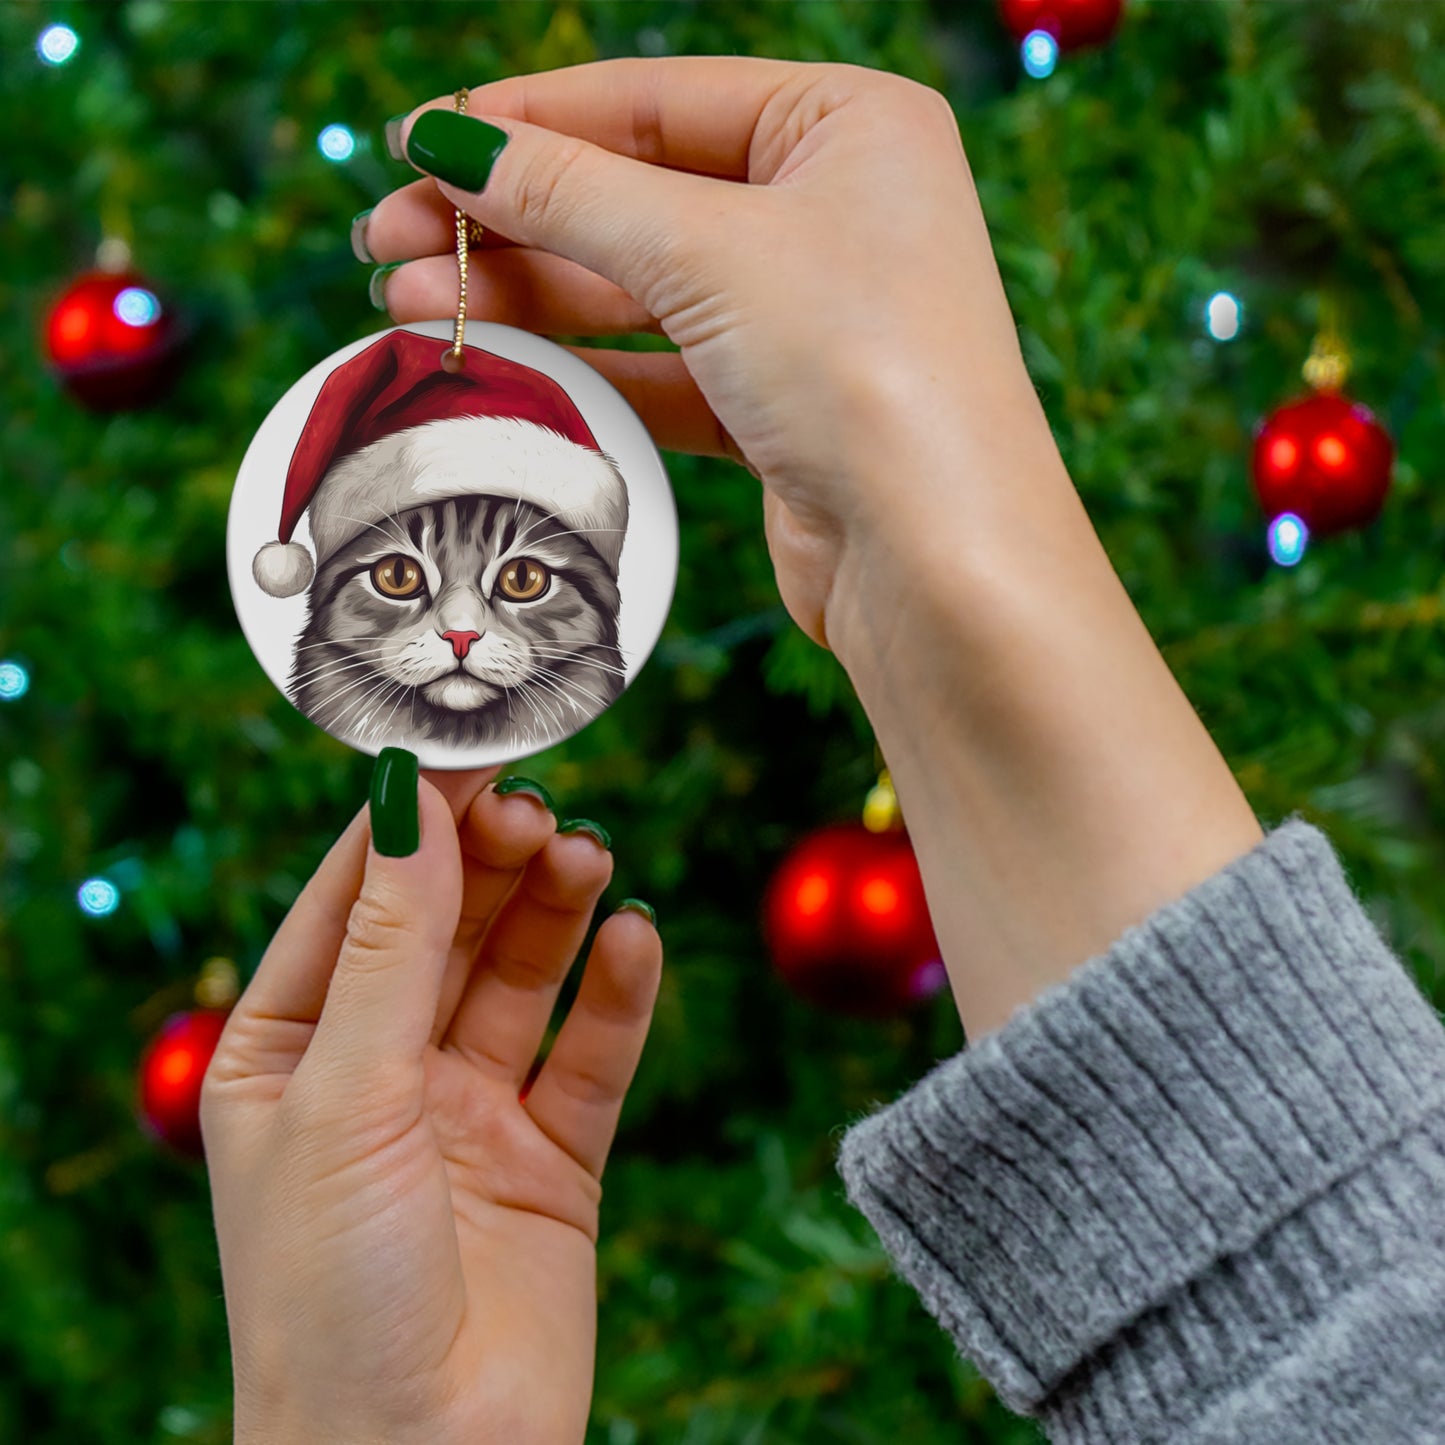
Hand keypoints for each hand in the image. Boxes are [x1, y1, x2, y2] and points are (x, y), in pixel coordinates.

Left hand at [201, 766, 661, 1444]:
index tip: (467, 750)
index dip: (409, 824)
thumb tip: (409, 801)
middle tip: (541, 807)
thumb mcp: (346, 1095)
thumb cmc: (331, 1294)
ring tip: (589, 857)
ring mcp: (469, 1114)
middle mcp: (380, 1073)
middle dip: (491, 863)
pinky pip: (591, 1055)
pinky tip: (635, 939)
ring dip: (555, 912)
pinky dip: (617, 994)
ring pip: (521, 978)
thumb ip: (391, 946)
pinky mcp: (552, 1159)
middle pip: (446, 928)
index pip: (352, 902)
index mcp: (289, 1053)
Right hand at [363, 60, 1262, 1041]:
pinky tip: (494, 357)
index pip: (656, 99)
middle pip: (636, 195)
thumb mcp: (707, 251)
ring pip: (639, 287)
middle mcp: (834, 211)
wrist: (939, 560)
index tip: (419, 144)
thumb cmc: (865, 370)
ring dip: (527, 293)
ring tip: (409, 300)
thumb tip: (449, 143)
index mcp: (847, 126)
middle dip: (509, 219)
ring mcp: (808, 314)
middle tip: (387, 240)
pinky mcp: (781, 407)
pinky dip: (580, 362)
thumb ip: (570, 193)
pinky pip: (661, 364)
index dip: (528, 120)